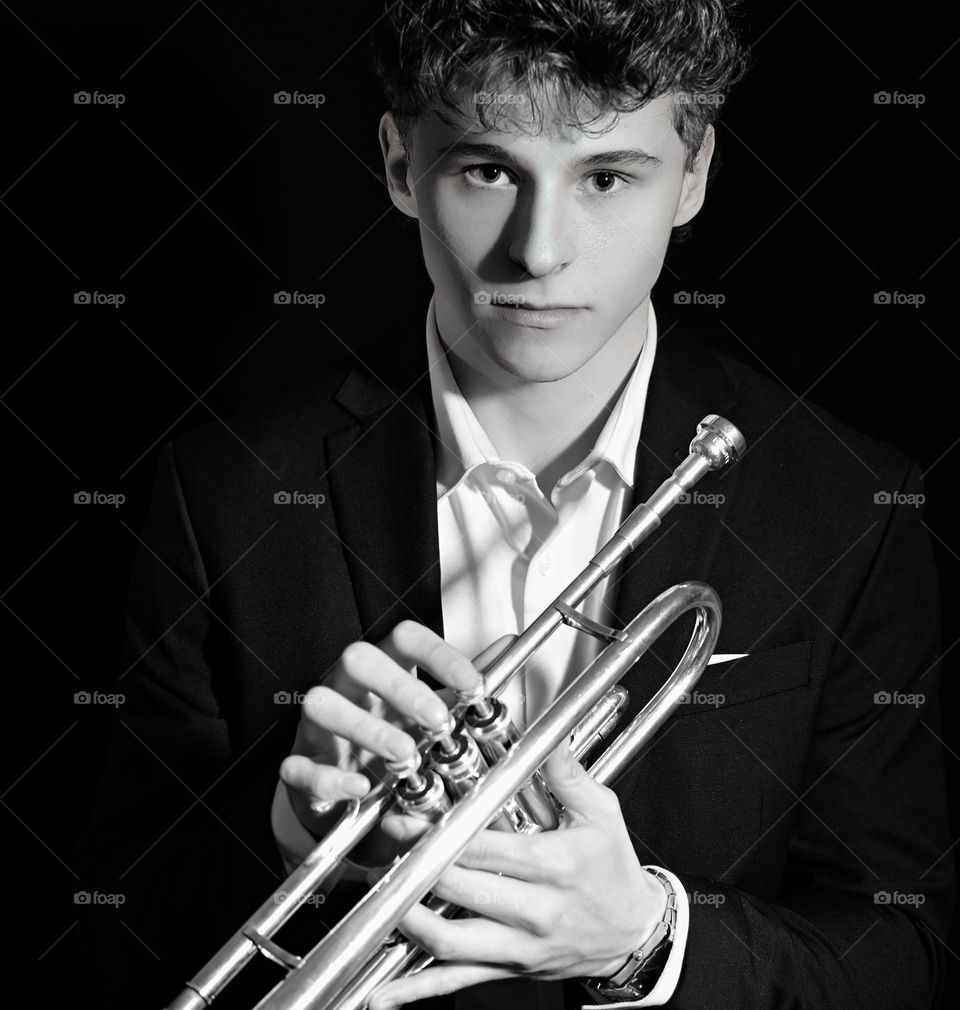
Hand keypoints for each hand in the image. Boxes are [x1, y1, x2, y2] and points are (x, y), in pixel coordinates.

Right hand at [276, 620, 513, 865]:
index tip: (473, 685)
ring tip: (405, 755)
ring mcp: (319, 725)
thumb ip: (466, 680)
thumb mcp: (432, 707)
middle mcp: (348, 686)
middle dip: (400, 687)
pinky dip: (329, 778)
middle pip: (358, 659)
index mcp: (383, 667)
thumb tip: (506, 645)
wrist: (351, 792)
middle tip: (438, 721)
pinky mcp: (300, 765)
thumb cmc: (391, 735)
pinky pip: (299, 765)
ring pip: (321, 704)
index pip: (404, 638)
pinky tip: (359, 787)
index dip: (439, 655)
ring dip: (365, 729)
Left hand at [366, 742, 668, 1008]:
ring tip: (383, 891)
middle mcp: (535, 910)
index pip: (483, 848)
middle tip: (390, 840)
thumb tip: (546, 738)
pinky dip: (417, 989)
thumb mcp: (602, 812)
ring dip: (408, 919)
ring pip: (450, 942)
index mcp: (554, 865)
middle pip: (458, 890)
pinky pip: (457, 982)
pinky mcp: (510, 969)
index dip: (439, 835)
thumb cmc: (614, 867)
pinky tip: (383, 992)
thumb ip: (566, 775)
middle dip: (415, 866)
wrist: (634, 931)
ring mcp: (520, 946)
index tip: (410, 819)